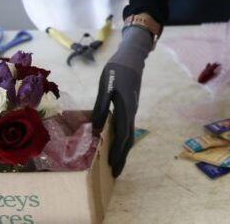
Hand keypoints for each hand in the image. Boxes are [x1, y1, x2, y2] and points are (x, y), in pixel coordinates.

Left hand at [91, 26, 150, 176]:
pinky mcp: (130, 106)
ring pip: (129, 134)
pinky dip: (122, 139)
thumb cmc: (116, 70)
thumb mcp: (105, 86)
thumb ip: (101, 106)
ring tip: (116, 162)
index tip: (112, 166)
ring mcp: (132, 110)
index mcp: (126, 109)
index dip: (117, 153)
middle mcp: (132, 112)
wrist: (132, 57)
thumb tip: (97, 127)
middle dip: (122, 157)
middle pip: (128, 139)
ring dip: (123, 149)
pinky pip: (127, 127)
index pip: (122, 136)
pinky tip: (115, 142)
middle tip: (115, 172)